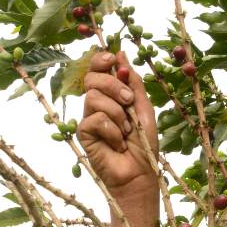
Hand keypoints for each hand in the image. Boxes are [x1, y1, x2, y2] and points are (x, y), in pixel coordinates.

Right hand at [78, 50, 157, 199]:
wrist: (140, 173)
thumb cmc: (143, 144)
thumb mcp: (144, 108)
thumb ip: (133, 82)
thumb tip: (121, 53)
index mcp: (111, 96)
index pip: (98, 70)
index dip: (101, 60)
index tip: (112, 58)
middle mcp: (97, 105)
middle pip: (92, 79)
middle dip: (113, 86)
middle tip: (129, 101)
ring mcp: (88, 118)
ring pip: (93, 97)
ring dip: (117, 113)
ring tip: (127, 130)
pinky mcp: (83, 133)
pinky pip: (95, 119)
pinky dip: (112, 130)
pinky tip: (117, 144)